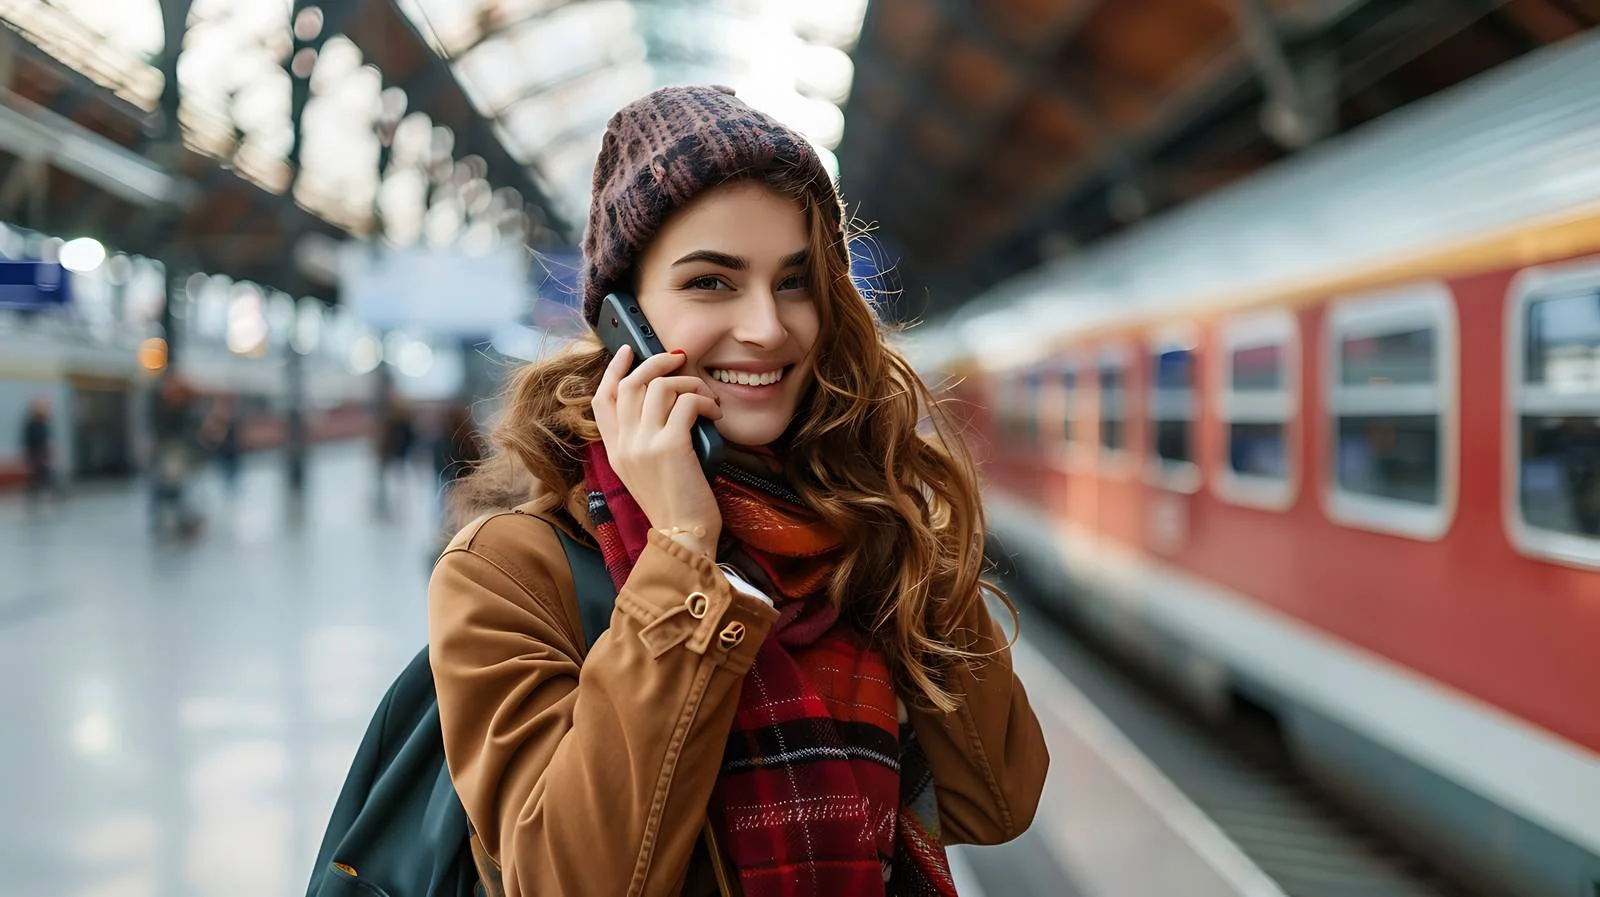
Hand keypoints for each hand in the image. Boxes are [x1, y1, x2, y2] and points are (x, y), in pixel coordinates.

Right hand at [591, 346, 723, 556]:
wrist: (683, 536)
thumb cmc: (674, 505)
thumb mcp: (646, 472)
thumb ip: (643, 441)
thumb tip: (664, 404)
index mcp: (615, 450)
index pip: (602, 398)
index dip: (614, 370)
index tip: (629, 352)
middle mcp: (624, 444)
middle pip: (631, 383)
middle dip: (656, 362)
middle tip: (679, 358)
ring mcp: (644, 444)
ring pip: (660, 387)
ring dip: (689, 383)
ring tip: (706, 397)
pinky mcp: (670, 445)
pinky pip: (687, 402)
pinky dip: (704, 401)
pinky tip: (715, 415)